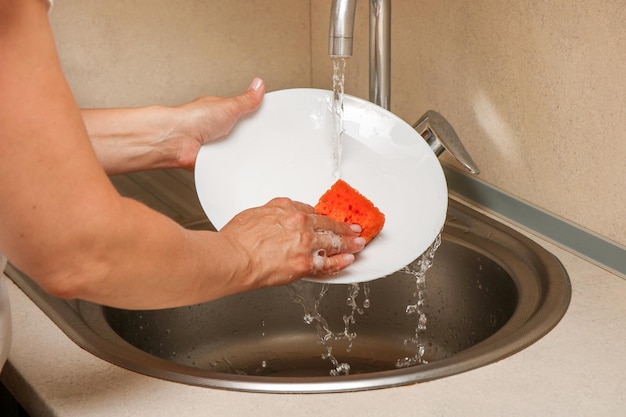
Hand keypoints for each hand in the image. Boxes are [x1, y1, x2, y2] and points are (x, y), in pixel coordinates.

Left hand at [170, 78, 264, 168]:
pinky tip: (228, 158)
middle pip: (245, 134)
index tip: (266, 118)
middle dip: (250, 136)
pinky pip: (230, 163)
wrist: (177, 141)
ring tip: (233, 146)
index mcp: (222, 111)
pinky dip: (231, 163)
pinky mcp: (214, 161)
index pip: (246, 113)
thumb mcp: (228, 106)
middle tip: (249, 133)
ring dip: (239, 150)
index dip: (257, 116)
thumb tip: (258, 85)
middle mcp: (218, 128)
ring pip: (239, 150)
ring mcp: (216, 145)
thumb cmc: (191, 119)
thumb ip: (246, 99)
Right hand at [219, 198, 366, 288]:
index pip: (309, 211)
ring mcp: (305, 243)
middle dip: (342, 227)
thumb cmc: (235, 239)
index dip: (320, 217)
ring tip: (358, 243)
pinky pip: (329, 263)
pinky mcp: (305, 263)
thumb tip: (274, 220)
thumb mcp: (253, 214)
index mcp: (286, 208)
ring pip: (333, 241)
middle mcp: (299, 223)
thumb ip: (270, 215)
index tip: (325, 220)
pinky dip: (341, 261)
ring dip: (349, 242)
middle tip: (354, 228)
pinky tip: (349, 259)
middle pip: (327, 224)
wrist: (233, 257)